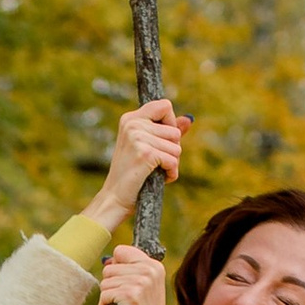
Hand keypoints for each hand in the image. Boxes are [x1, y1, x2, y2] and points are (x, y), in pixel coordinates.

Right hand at [94, 98, 188, 225]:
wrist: (115, 198)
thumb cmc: (132, 174)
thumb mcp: (148, 147)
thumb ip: (167, 131)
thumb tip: (189, 119)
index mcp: (130, 119)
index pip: (165, 105)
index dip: (171, 123)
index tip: (163, 140)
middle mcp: (133, 124)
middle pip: (175, 130)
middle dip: (172, 149)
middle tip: (155, 162)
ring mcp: (137, 137)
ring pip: (177, 147)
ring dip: (172, 163)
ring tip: (155, 171)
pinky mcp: (145, 153)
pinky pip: (173, 160)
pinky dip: (171, 173)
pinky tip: (160, 178)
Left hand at [97, 246, 173, 304]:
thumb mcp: (144, 288)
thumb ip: (130, 270)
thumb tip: (107, 261)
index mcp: (154, 266)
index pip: (121, 251)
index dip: (116, 268)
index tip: (125, 284)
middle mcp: (149, 271)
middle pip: (109, 268)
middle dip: (111, 286)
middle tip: (126, 302)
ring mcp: (140, 282)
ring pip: (104, 282)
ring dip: (108, 298)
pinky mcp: (130, 295)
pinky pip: (104, 295)